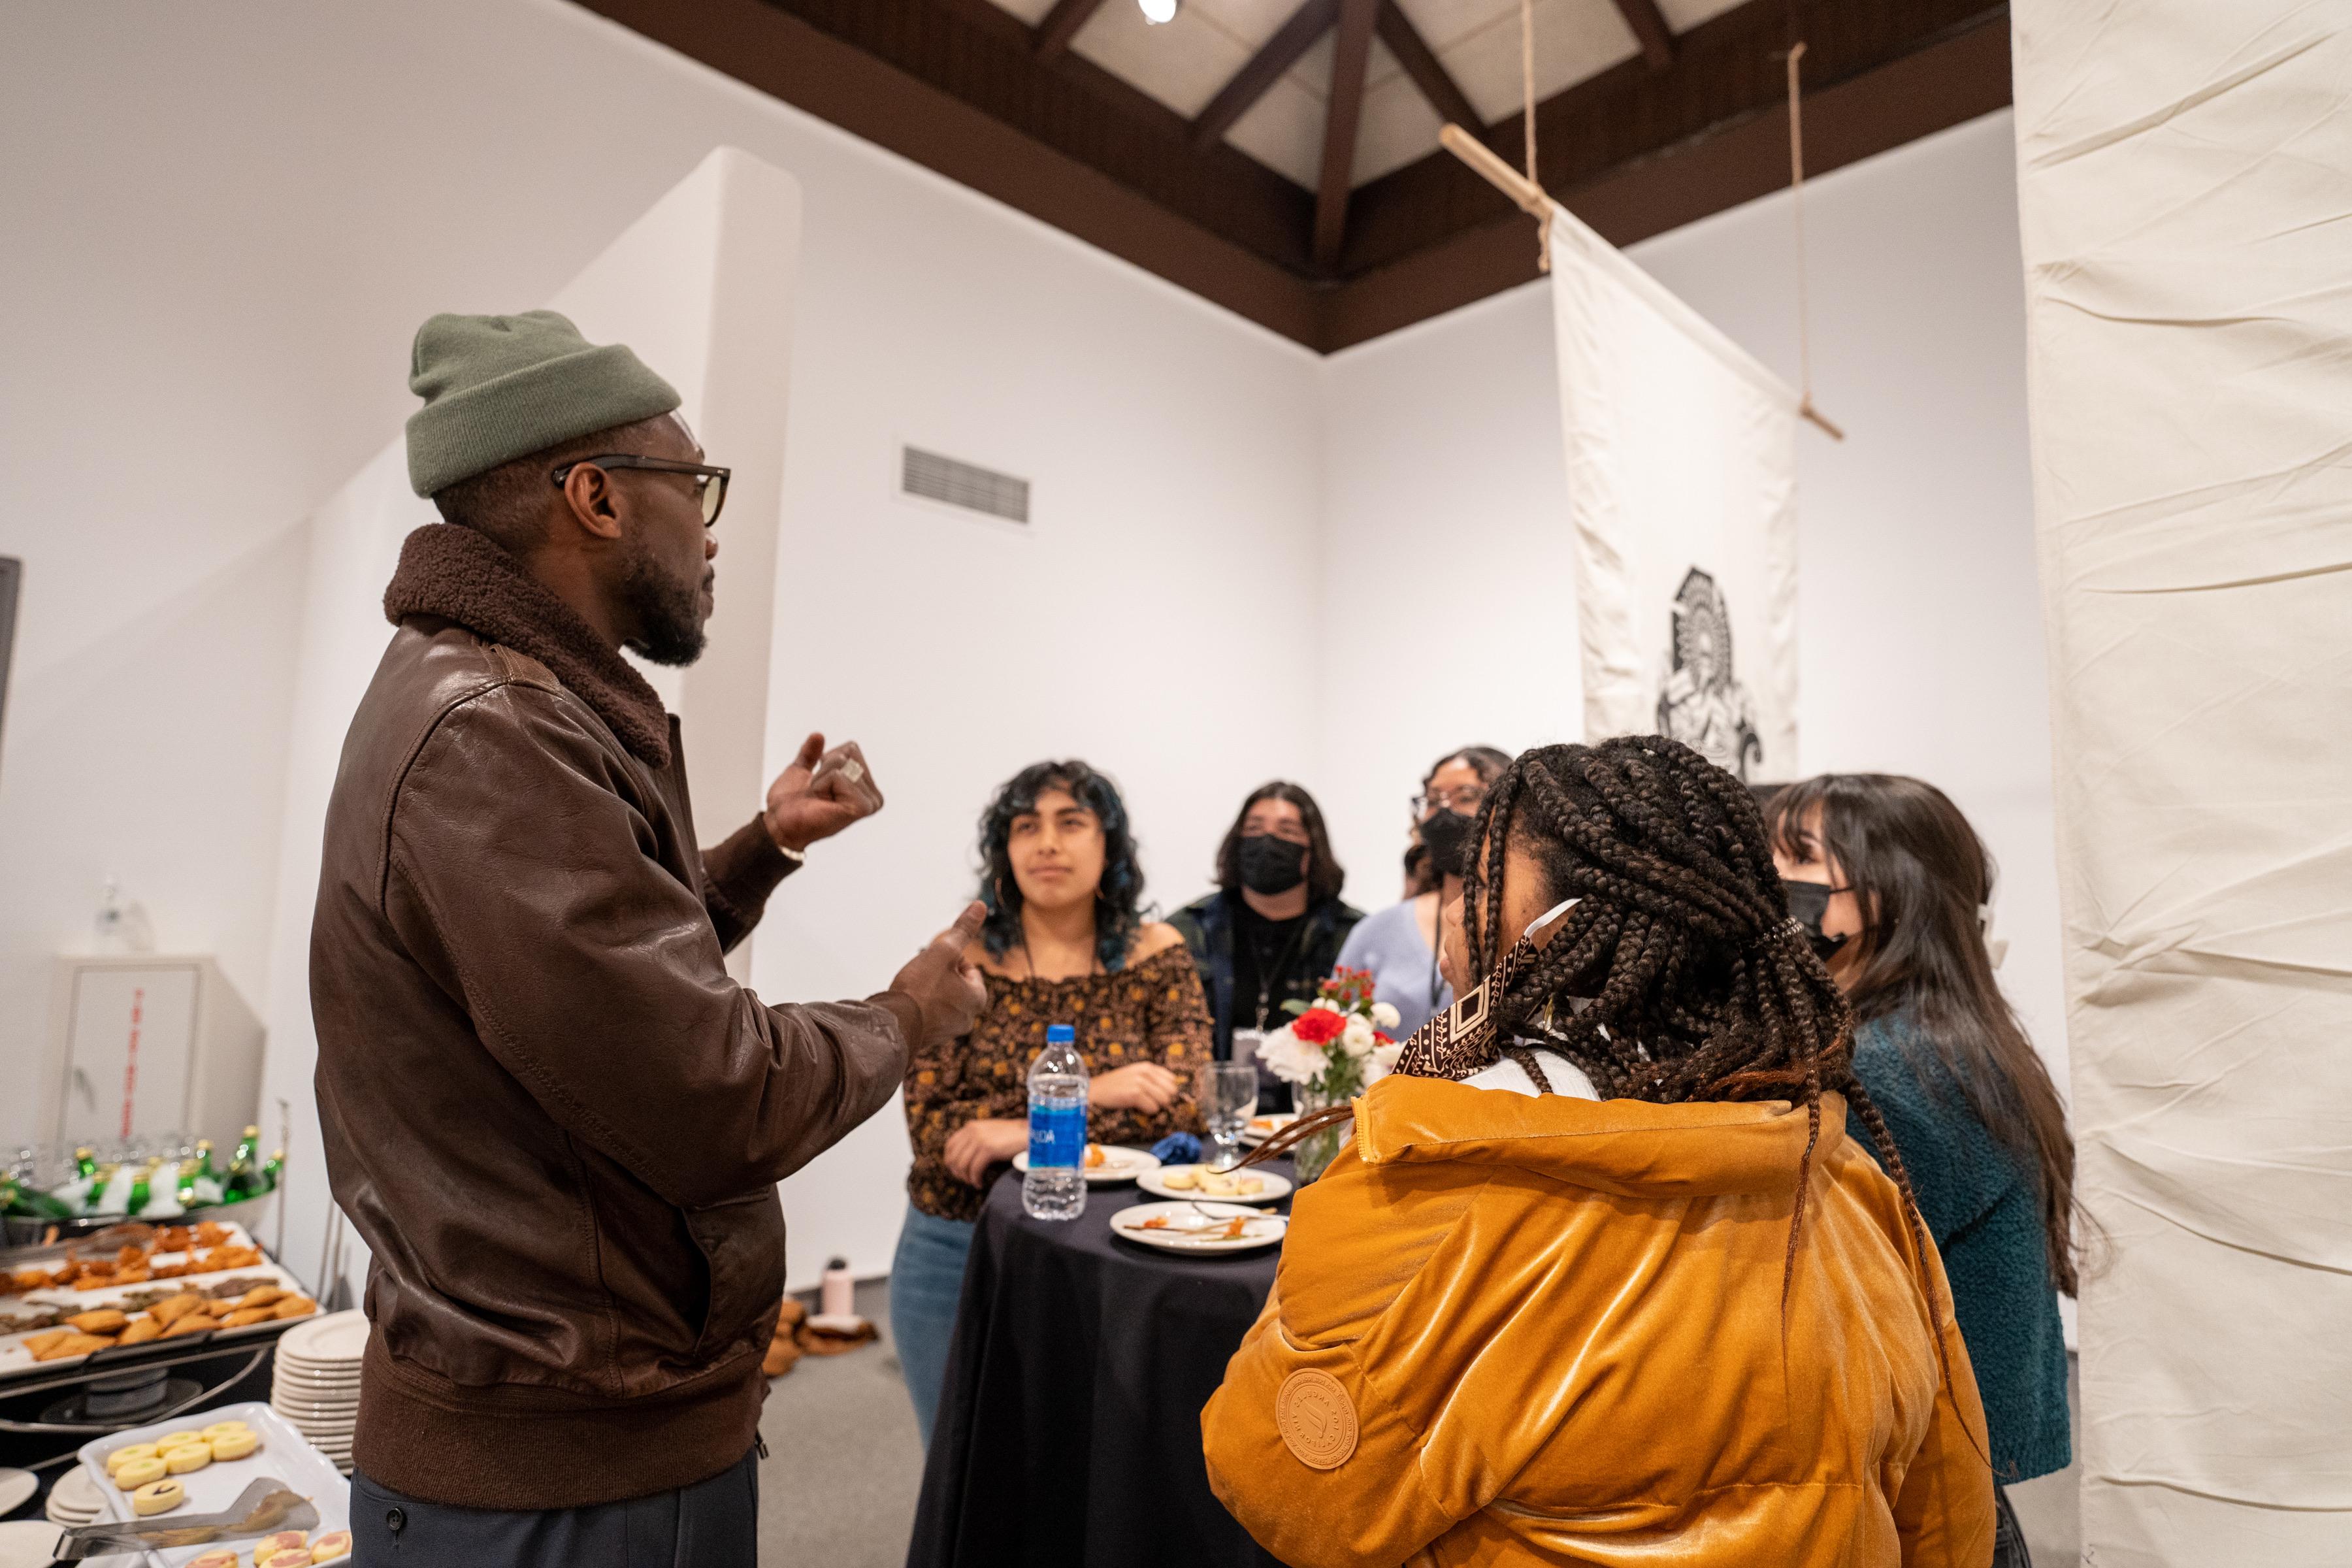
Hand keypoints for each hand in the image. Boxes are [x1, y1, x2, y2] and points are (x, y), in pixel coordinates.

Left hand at [764, 732, 884, 852]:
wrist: (779, 824)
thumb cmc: (790, 803)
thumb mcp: (801, 770)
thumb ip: (811, 753)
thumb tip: (818, 735)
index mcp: (865, 786)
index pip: (852, 749)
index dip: (827, 760)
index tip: (820, 784)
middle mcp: (873, 795)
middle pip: (848, 754)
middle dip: (824, 769)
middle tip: (818, 793)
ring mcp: (869, 803)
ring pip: (841, 763)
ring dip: (821, 778)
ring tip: (818, 798)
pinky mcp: (860, 808)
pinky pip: (837, 775)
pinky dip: (821, 785)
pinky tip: (820, 802)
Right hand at [892, 902, 989, 1048]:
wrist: (893, 1024)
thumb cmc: (920, 988)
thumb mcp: (943, 951)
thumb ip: (962, 930)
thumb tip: (980, 906)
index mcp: (977, 999)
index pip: (968, 968)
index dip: (949, 961)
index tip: (934, 965)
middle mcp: (967, 1019)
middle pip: (954, 984)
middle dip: (938, 977)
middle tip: (921, 979)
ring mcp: (948, 1032)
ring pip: (940, 1000)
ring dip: (927, 992)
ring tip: (912, 992)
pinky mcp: (929, 1039)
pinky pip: (927, 1015)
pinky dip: (919, 1008)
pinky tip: (907, 1006)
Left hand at [943, 1118, 1027, 1185]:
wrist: (1029, 1134)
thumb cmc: (1011, 1137)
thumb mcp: (989, 1133)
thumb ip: (975, 1139)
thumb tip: (962, 1158)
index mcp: (971, 1126)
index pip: (950, 1145)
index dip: (950, 1161)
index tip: (957, 1171)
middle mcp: (972, 1131)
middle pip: (954, 1157)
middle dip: (957, 1172)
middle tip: (966, 1180)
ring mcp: (980, 1139)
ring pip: (962, 1165)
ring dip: (966, 1178)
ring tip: (974, 1182)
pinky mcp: (988, 1149)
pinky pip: (974, 1169)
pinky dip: (975, 1179)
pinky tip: (980, 1183)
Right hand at [1092, 1061, 1181, 1113]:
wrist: (1095, 1090)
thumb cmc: (1115, 1086)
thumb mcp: (1134, 1074)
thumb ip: (1151, 1078)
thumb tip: (1171, 1090)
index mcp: (1147, 1066)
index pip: (1172, 1079)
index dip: (1166, 1090)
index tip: (1156, 1095)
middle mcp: (1145, 1072)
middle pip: (1171, 1091)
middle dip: (1163, 1099)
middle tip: (1149, 1101)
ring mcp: (1140, 1082)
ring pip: (1164, 1100)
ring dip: (1155, 1105)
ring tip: (1142, 1104)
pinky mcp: (1135, 1093)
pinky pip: (1153, 1108)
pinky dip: (1147, 1111)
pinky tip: (1137, 1107)